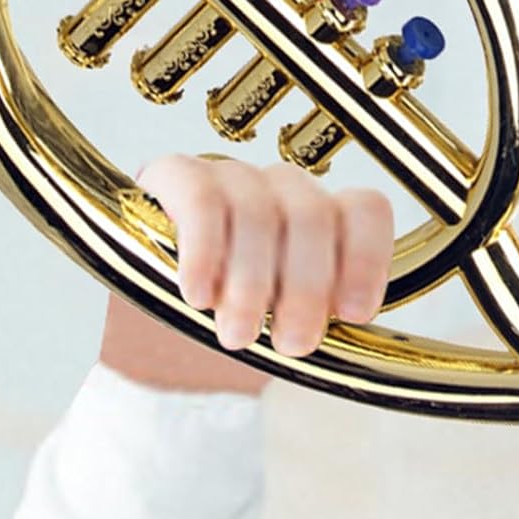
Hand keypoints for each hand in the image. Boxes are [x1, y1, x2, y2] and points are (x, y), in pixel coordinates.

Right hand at [99, 156, 394, 392]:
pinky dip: (205, 251)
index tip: (351, 313)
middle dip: (306, 285)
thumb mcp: (281, 329)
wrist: (152, 343)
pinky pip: (202, 201)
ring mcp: (231, 176)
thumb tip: (344, 321)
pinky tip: (199, 294)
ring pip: (259, 211)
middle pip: (313, 214)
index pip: (365, 210)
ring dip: (252, 281)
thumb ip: (316, 318)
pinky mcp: (177, 175)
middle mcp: (281, 188)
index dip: (366, 259)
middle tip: (292, 342)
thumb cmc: (228, 326)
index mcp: (322, 220)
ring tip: (239, 334)